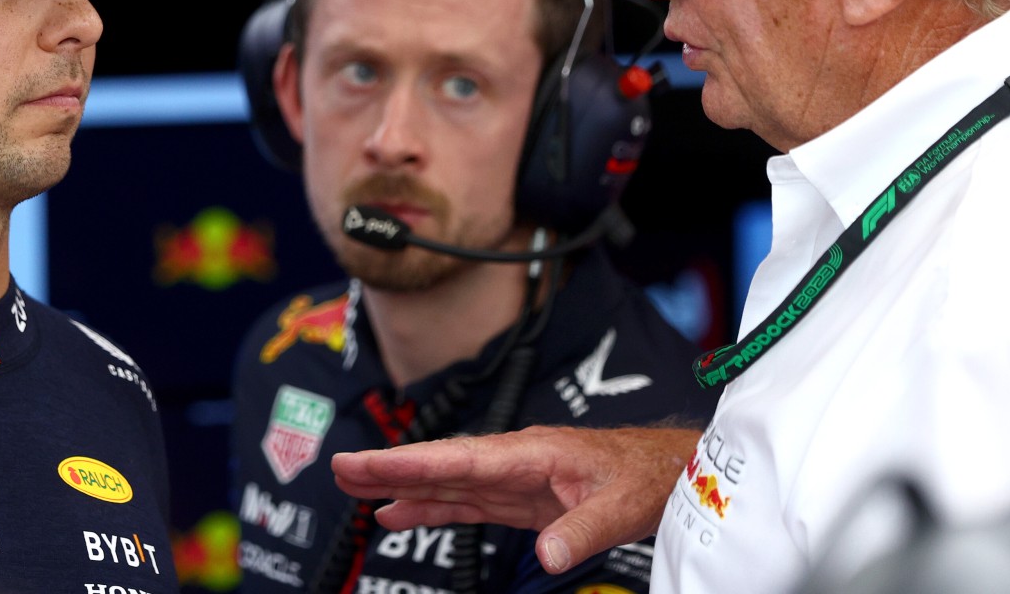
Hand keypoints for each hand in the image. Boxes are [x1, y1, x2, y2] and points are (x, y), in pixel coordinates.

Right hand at [331, 423, 701, 573]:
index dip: (409, 463)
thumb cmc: (648, 473)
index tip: (367, 463)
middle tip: (340, 470)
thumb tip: (547, 557)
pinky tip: (399, 516)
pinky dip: (430, 508)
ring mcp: (513, 480)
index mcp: (531, 453)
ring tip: (355, 493)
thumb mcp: (622, 504)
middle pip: (440, 465)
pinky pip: (465, 503)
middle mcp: (513, 461)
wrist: (669, 469)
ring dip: (402, 488)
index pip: (458, 458)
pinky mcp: (519, 499)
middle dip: (390, 468)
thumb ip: (583, 530)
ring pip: (446, 482)